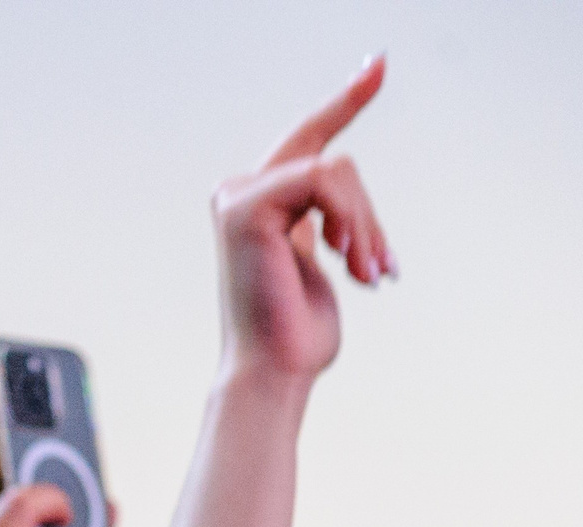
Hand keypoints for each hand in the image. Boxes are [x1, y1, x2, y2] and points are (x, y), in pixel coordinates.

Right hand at [214, 56, 393, 383]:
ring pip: (337, 171)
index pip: (308, 141)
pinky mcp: (245, 208)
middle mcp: (239, 195)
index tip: (377, 66)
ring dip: (365, 227)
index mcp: (258, 207)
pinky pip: (324, 179)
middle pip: (332, 159)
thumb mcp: (324, 264)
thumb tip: (345, 210)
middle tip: (378, 273)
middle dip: (365, 215)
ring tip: (368, 276)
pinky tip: (347, 262)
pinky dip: (350, 220)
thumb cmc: (297, 333)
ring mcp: (237, 199)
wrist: (273, 371)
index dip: (344, 101)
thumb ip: (324, 223)